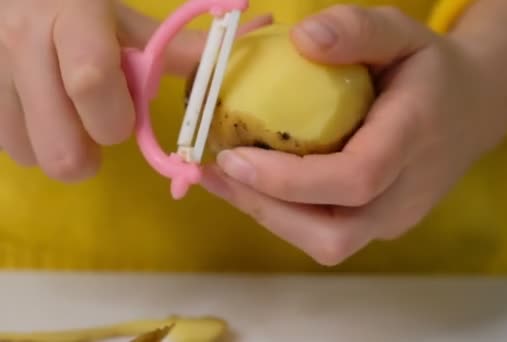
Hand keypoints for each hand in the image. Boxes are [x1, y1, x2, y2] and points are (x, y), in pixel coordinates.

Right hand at [0, 0, 271, 181]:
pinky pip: (7, 146)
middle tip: (98, 129)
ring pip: (31, 155)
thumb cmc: (76, 2)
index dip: (114, 116)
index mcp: (72, 20)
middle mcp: (22, 45)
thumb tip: (232, 58)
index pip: (92, 82)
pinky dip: (32, 141)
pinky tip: (42, 114)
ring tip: (68, 118)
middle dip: (89, 153)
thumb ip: (173, 48)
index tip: (123, 117)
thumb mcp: (121, 17)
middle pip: (59, 149)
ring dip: (58, 148)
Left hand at [200, 1, 506, 265]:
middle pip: (334, 235)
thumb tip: (302, 38)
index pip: (354, 179)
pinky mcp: (385, 224)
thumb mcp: (402, 31)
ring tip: (228, 177)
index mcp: (415, 138)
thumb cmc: (431, 68)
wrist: (474, 108)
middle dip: (268, 211)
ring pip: (327, 243)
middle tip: (219, 172)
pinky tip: (262, 181)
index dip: (288, 180)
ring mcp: (398, 216)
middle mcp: (409, 193)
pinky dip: (288, 214)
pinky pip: (329, 233)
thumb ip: (357, 28)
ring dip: (271, 215)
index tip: (233, 158)